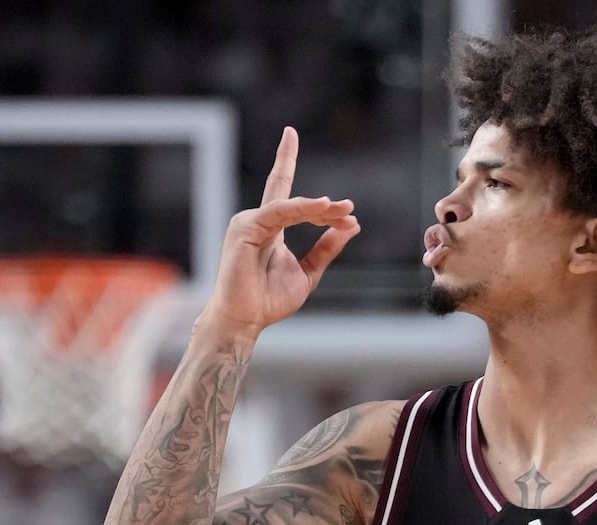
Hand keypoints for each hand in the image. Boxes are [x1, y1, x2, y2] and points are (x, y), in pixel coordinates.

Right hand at [201, 127, 359, 335]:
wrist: (246, 320)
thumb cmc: (269, 300)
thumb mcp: (308, 272)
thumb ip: (326, 248)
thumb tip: (350, 225)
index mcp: (269, 227)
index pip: (280, 188)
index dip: (285, 160)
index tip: (290, 133)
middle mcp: (257, 220)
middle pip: (291, 196)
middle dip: (322, 202)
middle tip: (349, 207)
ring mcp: (248, 222)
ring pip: (291, 205)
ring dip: (320, 208)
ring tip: (345, 210)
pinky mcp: (245, 228)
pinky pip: (279, 212)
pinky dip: (302, 209)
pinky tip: (323, 208)